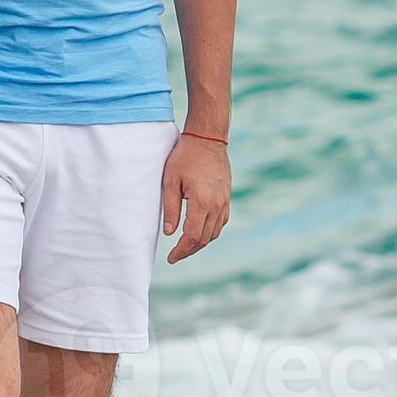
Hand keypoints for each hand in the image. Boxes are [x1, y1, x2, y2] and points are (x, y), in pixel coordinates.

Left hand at [159, 135, 230, 264]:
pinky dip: (210, 232)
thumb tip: (169, 233)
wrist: (208, 138)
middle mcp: (217, 205)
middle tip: (175, 256)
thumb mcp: (170, 180)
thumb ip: (170, 208)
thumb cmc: (185, 156)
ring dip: (200, 243)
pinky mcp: (227, 197)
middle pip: (204, 239)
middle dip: (189, 250)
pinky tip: (199, 232)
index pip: (192, 236)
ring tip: (185, 246)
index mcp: (202, 202)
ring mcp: (224, 202)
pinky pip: (221, 222)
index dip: (181, 251)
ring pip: (214, 233)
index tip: (171, 258)